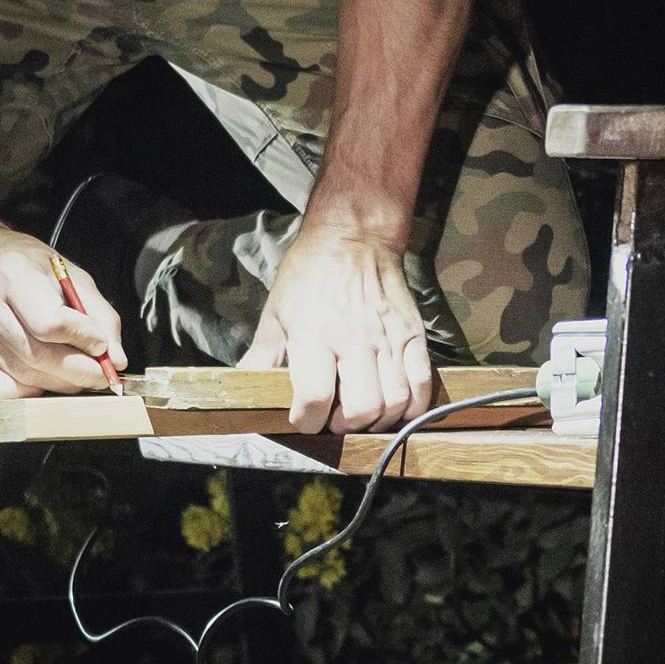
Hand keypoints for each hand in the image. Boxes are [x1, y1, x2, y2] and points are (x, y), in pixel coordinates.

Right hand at [0, 221, 125, 399]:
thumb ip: (98, 313)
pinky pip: (5, 393)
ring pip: (26, 378)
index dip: (83, 340)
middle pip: (40, 357)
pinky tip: (44, 376)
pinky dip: (32, 391)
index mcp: (12, 275)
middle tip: (101, 372)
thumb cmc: (19, 262)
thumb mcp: (66, 272)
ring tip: (77, 371)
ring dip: (62, 383)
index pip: (50, 323)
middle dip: (81, 372)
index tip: (102, 346)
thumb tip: (115, 357)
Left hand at [248, 222, 435, 433]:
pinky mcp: (414, 335)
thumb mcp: (275, 314)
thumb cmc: (308, 276)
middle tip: (334, 418)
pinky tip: (394, 406)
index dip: (308, 421)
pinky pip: (422, 385)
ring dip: (377, 420)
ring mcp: (389, 338)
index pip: (316, 398)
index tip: (304, 418)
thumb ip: (261, 358)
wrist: (353, 237)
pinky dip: (412, 407)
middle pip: (361, 408)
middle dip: (344, 426)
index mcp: (314, 334)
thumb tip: (242, 390)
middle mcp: (355, 339)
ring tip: (361, 413)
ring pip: (395, 402)